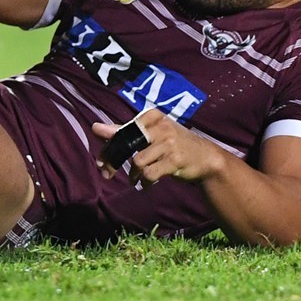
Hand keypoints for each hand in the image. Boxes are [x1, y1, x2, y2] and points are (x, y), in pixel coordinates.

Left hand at [91, 108, 226, 186]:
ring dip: (133, 175)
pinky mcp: (175, 159)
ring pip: (137, 161)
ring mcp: (169, 142)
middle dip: (112, 162)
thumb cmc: (173, 144)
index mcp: (151, 116)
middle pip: (125, 144)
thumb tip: (94, 127)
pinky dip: (144, 182)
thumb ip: (123, 131)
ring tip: (136, 179)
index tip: (102, 162)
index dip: (108, 148)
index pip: (121, 132)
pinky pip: (149, 174)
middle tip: (106, 173)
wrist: (205, 158)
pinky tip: (146, 184)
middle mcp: (160, 126)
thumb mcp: (150, 134)